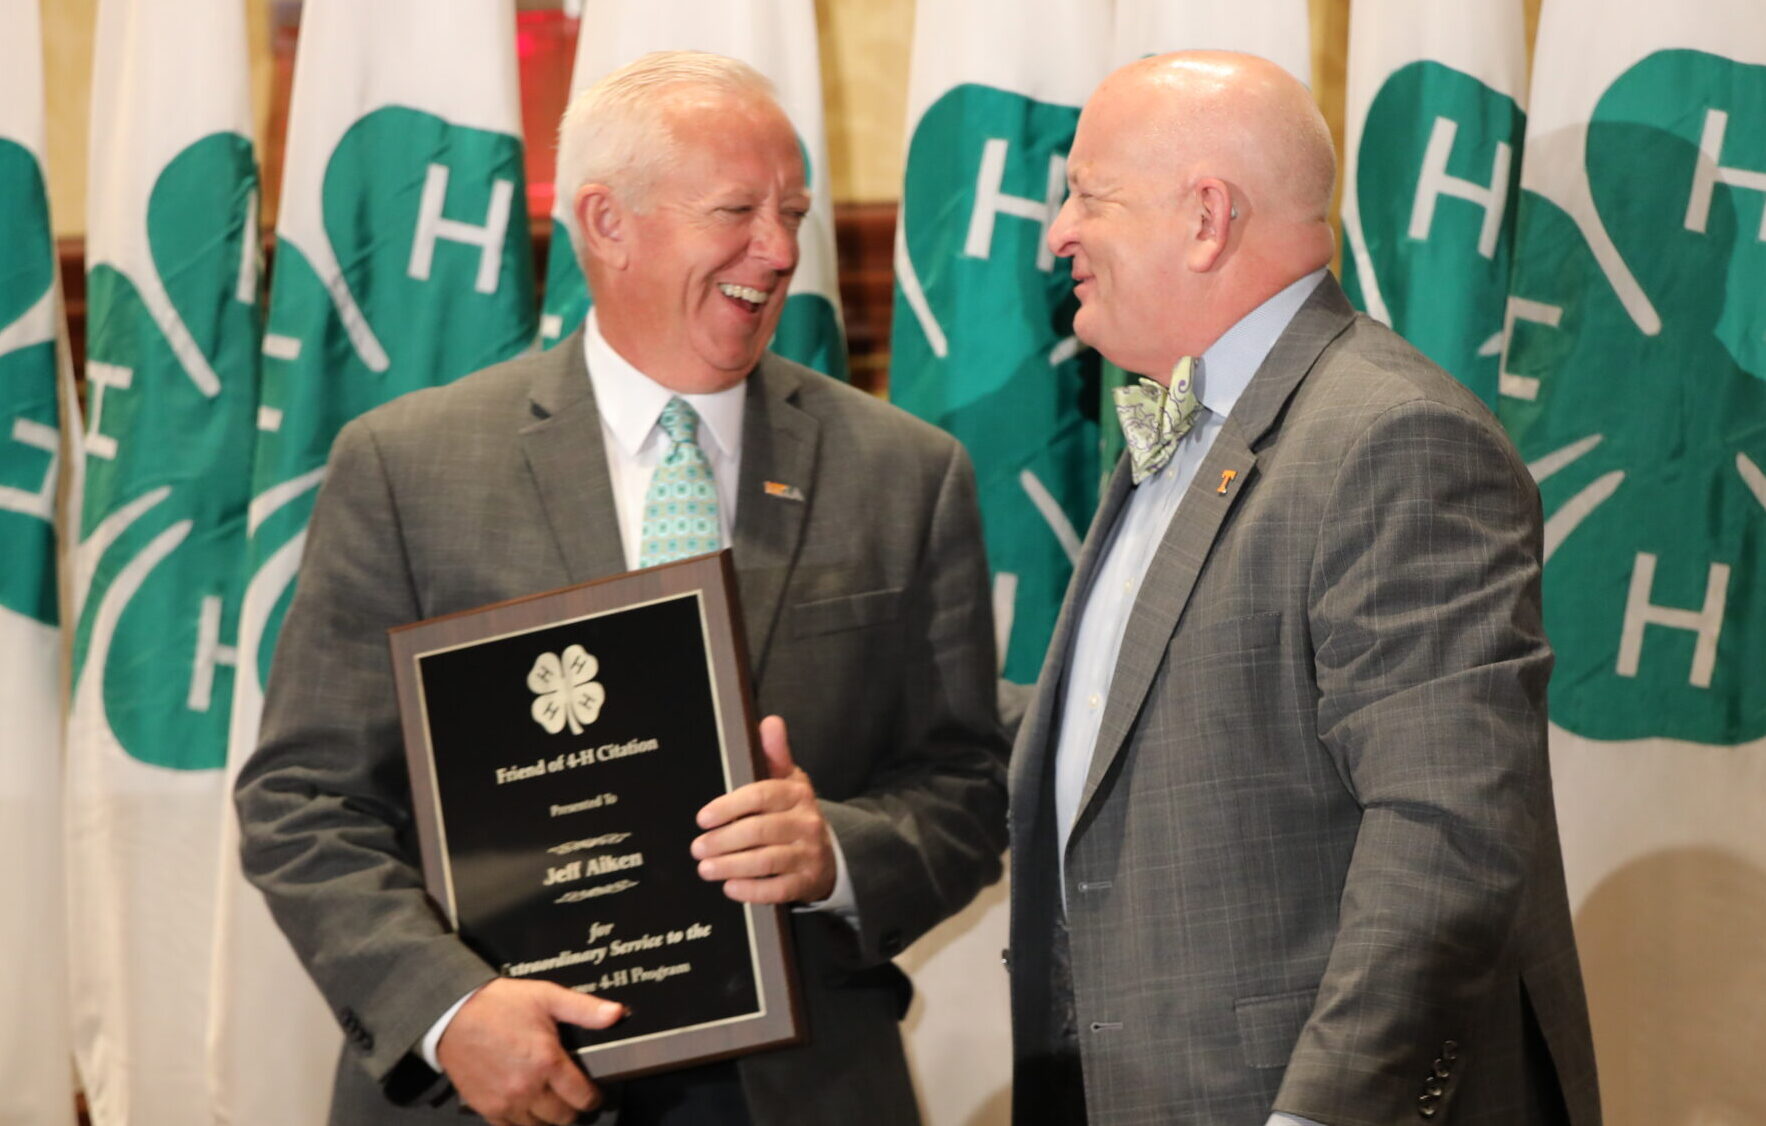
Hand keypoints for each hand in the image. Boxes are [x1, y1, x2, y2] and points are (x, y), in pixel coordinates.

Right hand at [436, 977, 624, 1125]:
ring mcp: (506, 1102)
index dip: (593, 1098)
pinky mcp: (487, 1108)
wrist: (453, 1014)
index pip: (582, 1097)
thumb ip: (584, 1008)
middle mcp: (528, 1087)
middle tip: (573, 1098)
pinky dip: (523, 1123)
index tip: (593, 1093)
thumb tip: (617, 1013)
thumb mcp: (546, 996)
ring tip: (552, 1103)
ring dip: (549, 1118)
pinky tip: (527, 1108)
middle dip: (573, 1110)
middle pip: (563, 1117)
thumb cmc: (500, 1004)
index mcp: (547, 1061)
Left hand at [692, 715, 835, 903]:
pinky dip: (752, 890)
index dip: (729, 806)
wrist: (829, 854)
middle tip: (697, 847)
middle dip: (724, 840)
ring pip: (767, 861)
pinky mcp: (807, 883)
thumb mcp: (790, 781)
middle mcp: (806, 823)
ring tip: (705, 868)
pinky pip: (778, 889)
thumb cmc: (796, 814)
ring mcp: (808, 855)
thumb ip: (775, 754)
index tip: (703, 817)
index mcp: (797, 794)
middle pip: (760, 831)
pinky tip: (730, 888)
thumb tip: (770, 721)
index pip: (762, 795)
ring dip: (732, 866)